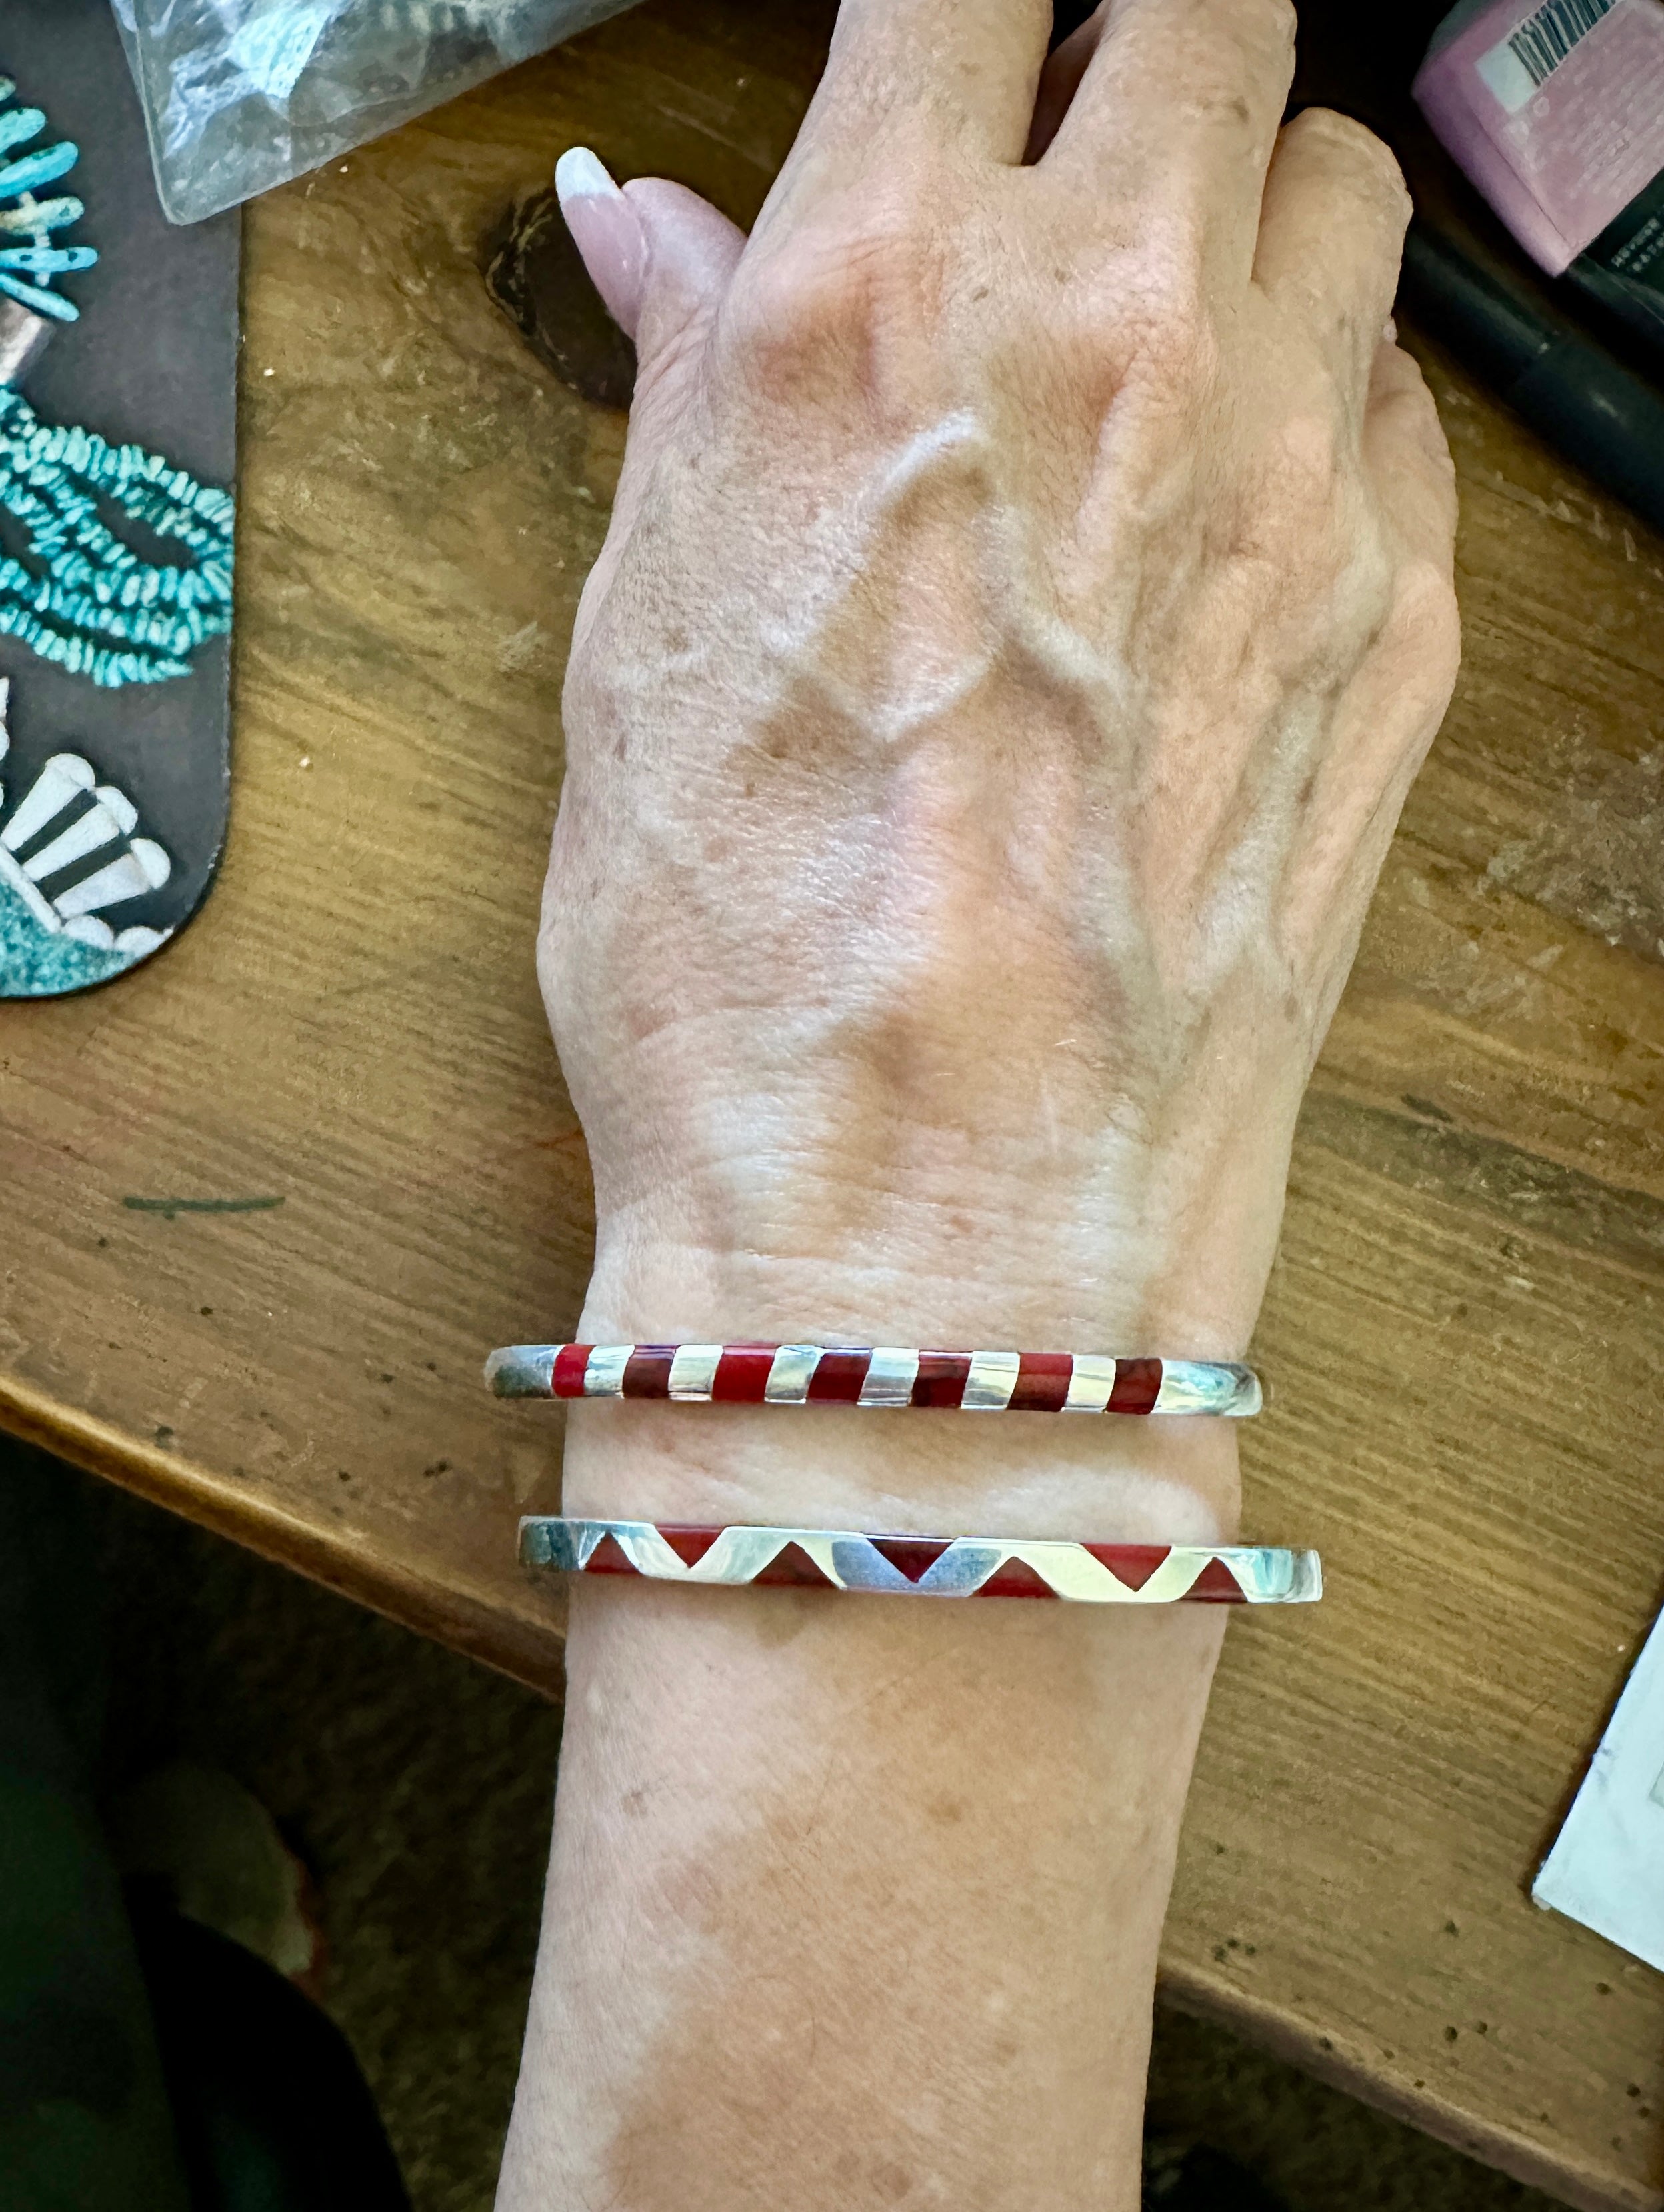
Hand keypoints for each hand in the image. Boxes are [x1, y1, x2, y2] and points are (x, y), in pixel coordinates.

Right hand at [541, 0, 1458, 1534]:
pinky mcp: (1405, 627)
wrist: (933, 1235)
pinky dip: (1332, 410)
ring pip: (1340, 187)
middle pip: (1207, 6)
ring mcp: (1294, 482)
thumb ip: (690, 386)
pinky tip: (1234, 525)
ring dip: (1250, 218)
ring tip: (1160, 354)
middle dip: (1129, 50)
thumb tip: (664, 230)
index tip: (941, 69)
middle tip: (1064, 169)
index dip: (953, 8)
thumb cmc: (746, 975)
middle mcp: (1116, 341)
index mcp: (878, 306)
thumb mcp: (640, 648)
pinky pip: (1407, 409)